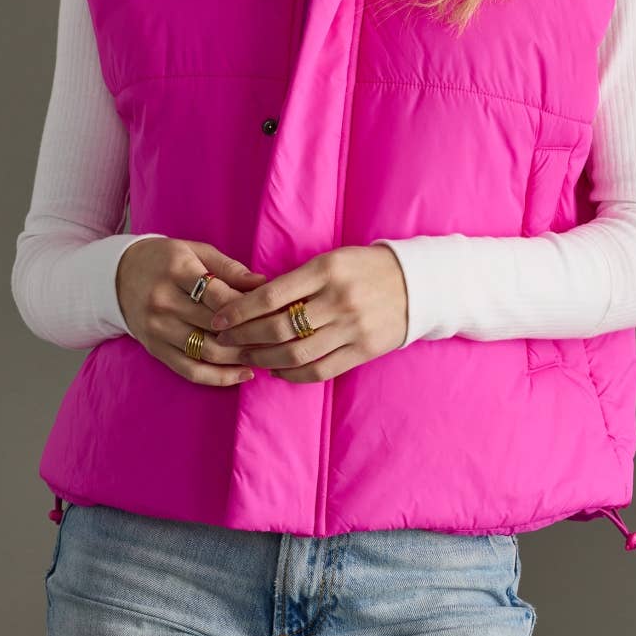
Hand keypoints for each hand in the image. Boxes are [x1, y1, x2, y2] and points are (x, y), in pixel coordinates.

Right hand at [115, 237, 269, 386]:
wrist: (118, 276)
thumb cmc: (165, 260)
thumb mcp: (195, 251)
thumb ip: (229, 268)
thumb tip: (264, 284)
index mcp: (176, 270)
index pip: (218, 293)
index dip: (247, 305)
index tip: (273, 310)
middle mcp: (163, 301)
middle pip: (215, 325)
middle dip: (251, 334)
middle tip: (279, 337)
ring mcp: (157, 328)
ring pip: (206, 351)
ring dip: (240, 358)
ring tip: (266, 356)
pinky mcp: (155, 349)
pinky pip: (189, 370)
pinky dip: (218, 378)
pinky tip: (242, 375)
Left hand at [210, 244, 407, 382]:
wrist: (417, 285)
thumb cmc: (365, 268)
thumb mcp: (332, 261)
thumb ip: (297, 281)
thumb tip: (252, 303)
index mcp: (326, 270)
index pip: (271, 295)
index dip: (239, 310)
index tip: (218, 318)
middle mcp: (338, 300)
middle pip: (278, 328)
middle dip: (244, 337)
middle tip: (224, 341)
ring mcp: (352, 328)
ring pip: (295, 353)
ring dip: (263, 358)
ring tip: (246, 356)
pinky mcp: (363, 351)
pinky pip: (319, 370)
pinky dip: (292, 374)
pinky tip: (276, 370)